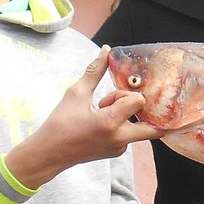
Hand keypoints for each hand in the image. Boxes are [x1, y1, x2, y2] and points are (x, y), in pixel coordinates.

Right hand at [4, 49, 165, 189]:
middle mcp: (120, 139)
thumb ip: (95, 71)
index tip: (107, 98)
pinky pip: (129, 136)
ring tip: (104, 115)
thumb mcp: (76, 93)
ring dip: (128, 117)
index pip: (138, 101)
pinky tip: (100, 124)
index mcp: (110, 123)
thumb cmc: (60, 123)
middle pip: (153, 127)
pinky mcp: (116, 153)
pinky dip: (121, 126)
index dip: (124, 94)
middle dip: (143, 111)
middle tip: (126, 105)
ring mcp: (119, 148)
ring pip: (140, 128)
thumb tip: (106, 50)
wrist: (49, 153)